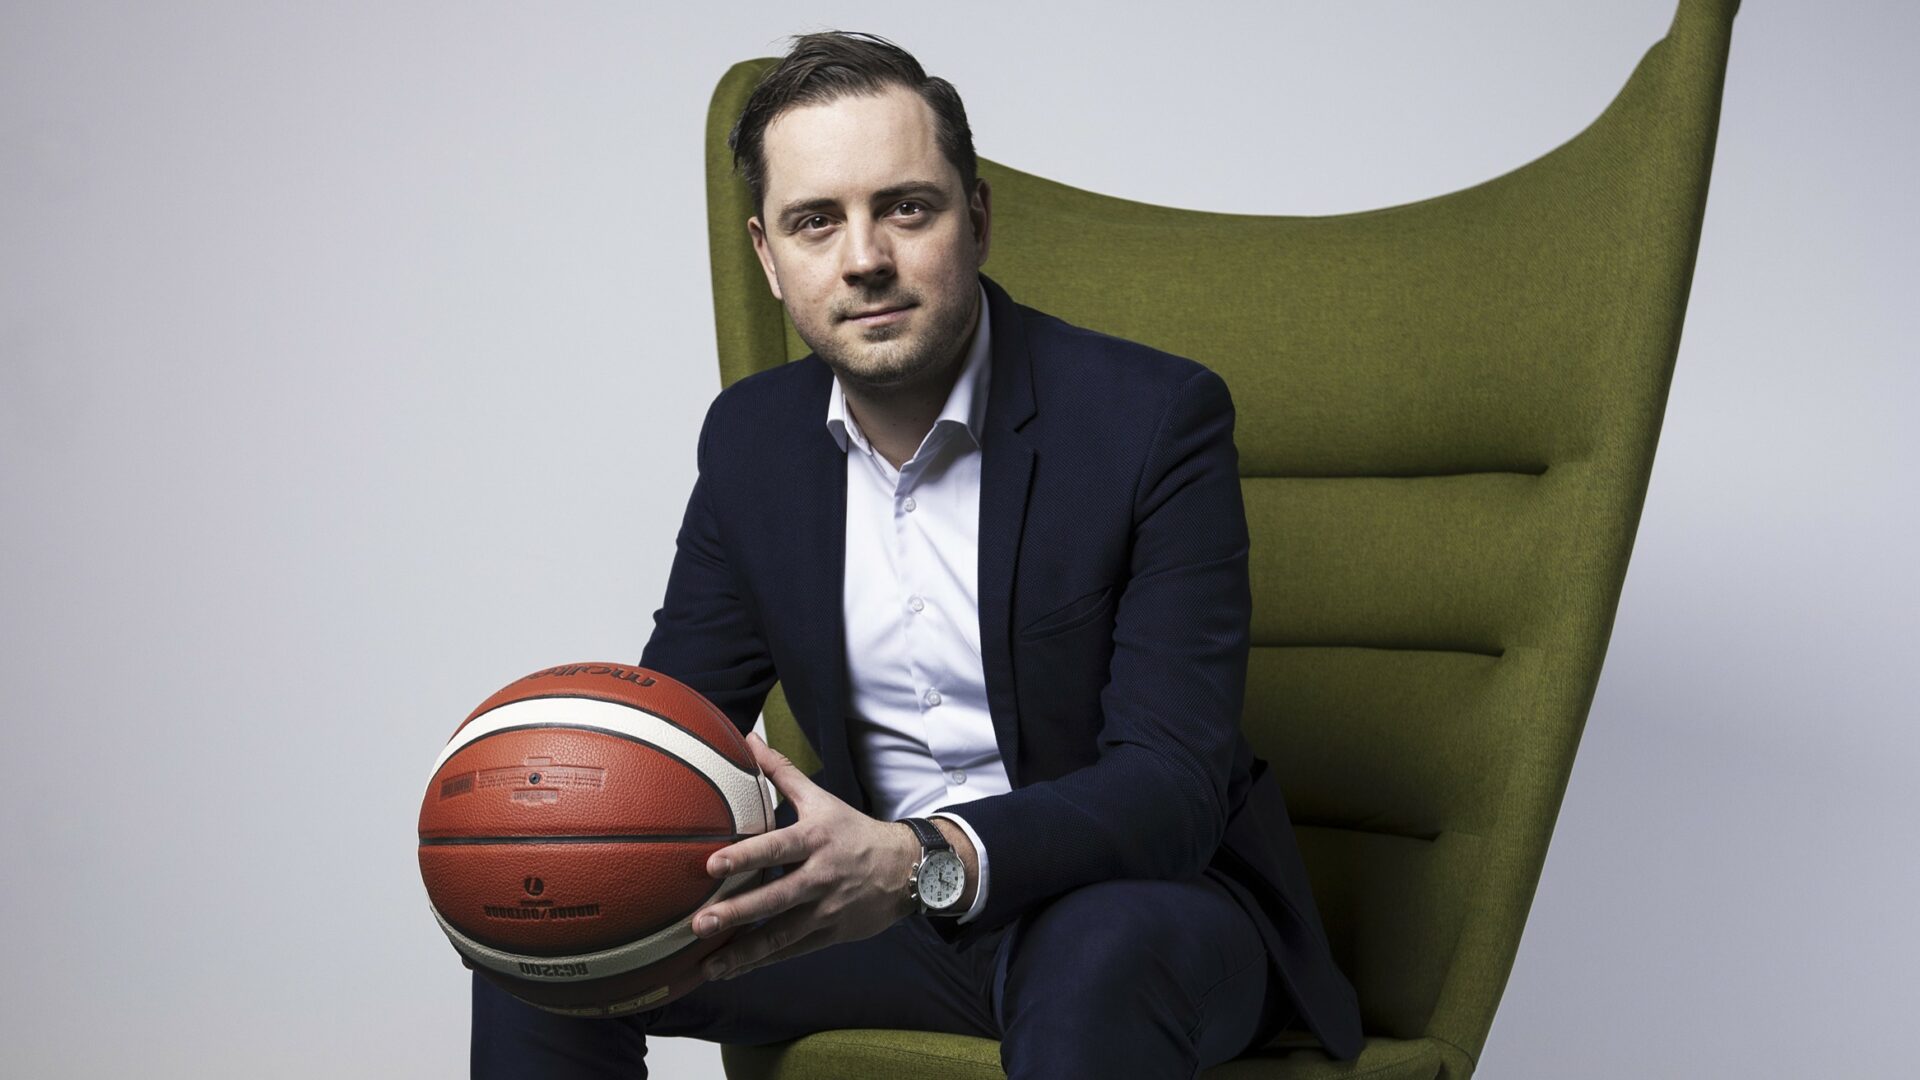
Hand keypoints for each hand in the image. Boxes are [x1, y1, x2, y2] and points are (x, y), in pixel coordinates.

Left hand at [690, 733, 919, 980]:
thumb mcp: (820, 799)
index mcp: (816, 839)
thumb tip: (747, 738)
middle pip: (775, 897)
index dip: (746, 857)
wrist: (905, 869)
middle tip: (700, 923)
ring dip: (743, 951)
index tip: (712, 866)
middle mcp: (821, 876)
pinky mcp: (830, 934)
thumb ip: (780, 772)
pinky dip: (761, 962)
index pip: (777, 848)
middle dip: (737, 912)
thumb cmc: (852, 830)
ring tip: (708, 966)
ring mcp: (826, 909)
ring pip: (781, 934)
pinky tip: (731, 971)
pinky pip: (791, 951)